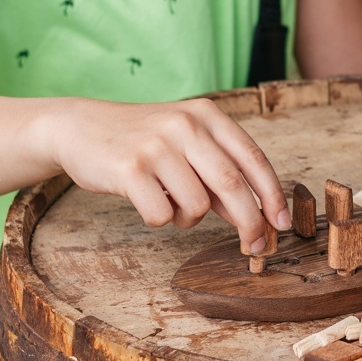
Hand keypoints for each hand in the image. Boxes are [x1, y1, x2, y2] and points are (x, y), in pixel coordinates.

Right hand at [49, 98, 287, 252]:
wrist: (79, 127)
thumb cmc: (141, 140)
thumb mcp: (186, 143)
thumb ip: (219, 173)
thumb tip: (257, 215)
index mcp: (206, 114)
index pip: (253, 157)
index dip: (272, 195)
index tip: (282, 223)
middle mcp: (184, 125)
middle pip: (233, 184)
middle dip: (250, 222)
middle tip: (253, 245)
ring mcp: (156, 146)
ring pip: (197, 206)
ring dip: (189, 218)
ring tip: (171, 203)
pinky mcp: (129, 169)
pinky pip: (161, 215)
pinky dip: (160, 219)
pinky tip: (146, 200)